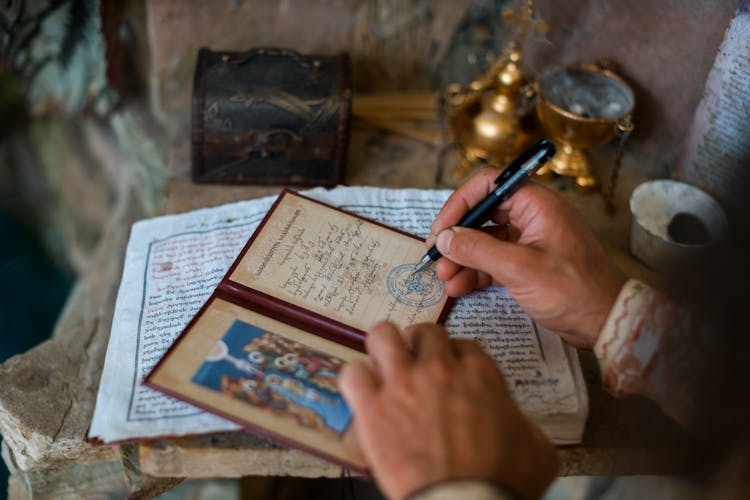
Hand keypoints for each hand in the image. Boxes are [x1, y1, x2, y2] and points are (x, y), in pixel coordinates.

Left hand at [339, 322, 556, 499]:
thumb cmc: (503, 481)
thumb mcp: (537, 447)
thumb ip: (524, 422)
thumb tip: (517, 422)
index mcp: (479, 374)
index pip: (461, 343)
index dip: (454, 355)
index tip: (451, 369)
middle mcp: (439, 369)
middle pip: (423, 332)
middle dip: (420, 345)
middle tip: (417, 364)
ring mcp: (402, 385)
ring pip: (383, 336)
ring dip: (384, 347)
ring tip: (385, 364)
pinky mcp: (373, 409)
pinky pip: (352, 373)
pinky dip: (357, 380)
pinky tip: (364, 393)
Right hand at [428, 169, 625, 347]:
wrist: (606, 322)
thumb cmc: (574, 290)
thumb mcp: (519, 268)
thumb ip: (477, 250)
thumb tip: (446, 238)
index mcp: (537, 204)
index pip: (489, 184)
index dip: (460, 202)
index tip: (442, 228)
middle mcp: (533, 216)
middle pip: (483, 214)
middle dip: (457, 236)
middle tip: (437, 257)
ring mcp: (531, 241)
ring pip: (486, 240)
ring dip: (463, 258)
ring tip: (445, 279)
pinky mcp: (529, 264)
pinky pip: (495, 260)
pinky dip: (476, 271)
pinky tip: (460, 287)